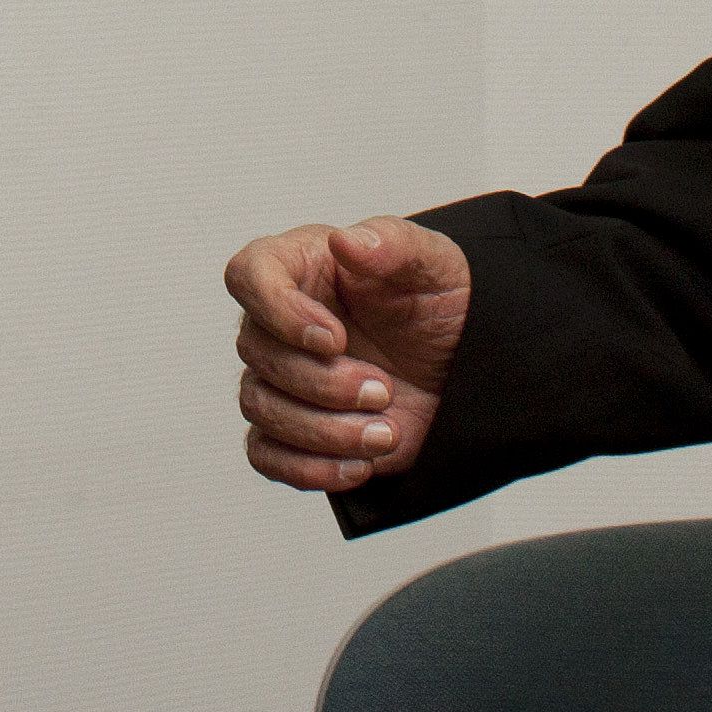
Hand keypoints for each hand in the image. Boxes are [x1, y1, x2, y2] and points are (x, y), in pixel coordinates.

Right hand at [227, 217, 471, 492]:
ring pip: (260, 408)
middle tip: (384, 388)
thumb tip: (345, 242)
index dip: (279, 311)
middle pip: (254, 352)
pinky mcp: (294, 430)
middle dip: (323, 382)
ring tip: (385, 432)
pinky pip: (266, 455)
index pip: (247, 276)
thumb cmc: (440, 302)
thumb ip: (391, 244)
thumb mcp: (432, 263)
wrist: (463, 366)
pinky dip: (309, 469)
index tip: (333, 338)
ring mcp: (283, 378)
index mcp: (300, 267)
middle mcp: (279, 322)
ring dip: (324, 431)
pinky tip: (360, 466)